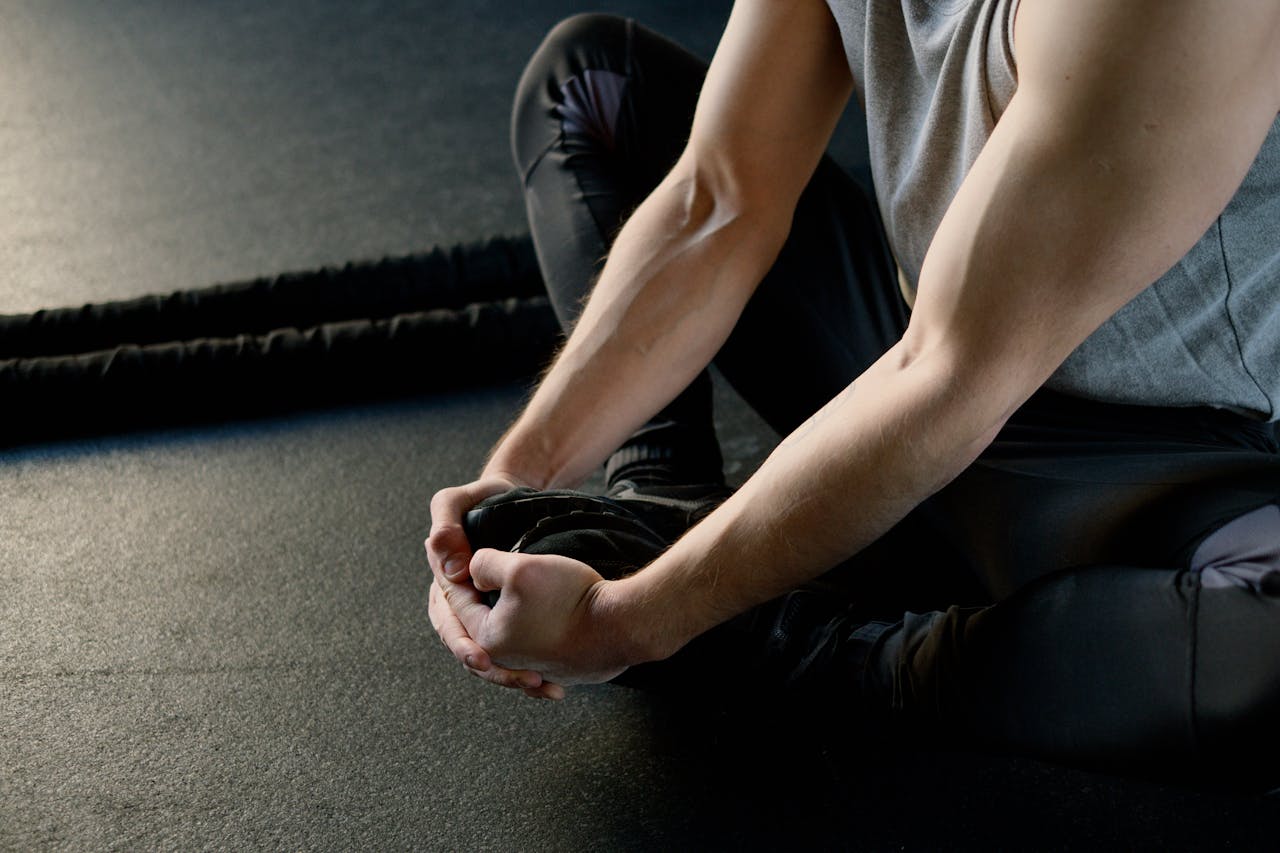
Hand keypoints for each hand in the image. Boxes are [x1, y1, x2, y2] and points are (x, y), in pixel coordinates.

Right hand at [426, 473, 557, 697]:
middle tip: (523, 680)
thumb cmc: (484, 498)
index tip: (483, 658)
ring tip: (542, 686)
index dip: (464, 645)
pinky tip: (553, 682)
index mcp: (443, 588)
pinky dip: (530, 667)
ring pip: (495, 658)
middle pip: (473, 650)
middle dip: (497, 671)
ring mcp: (486, 616)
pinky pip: (515, 651)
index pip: (450, 625)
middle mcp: (461, 608)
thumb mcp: (455, 502)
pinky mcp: (510, 619)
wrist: (518, 501)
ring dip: (515, 676)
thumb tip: (452, 570)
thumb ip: (445, 527)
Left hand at [467, 549, 629, 685]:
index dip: (457, 572)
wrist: (620, 625)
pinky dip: (526, 641)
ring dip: (498, 621)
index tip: (457, 555)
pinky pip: (532, 654)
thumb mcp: (520, 568)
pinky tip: (528, 626)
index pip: (458, 601)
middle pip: (477, 625)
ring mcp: (534, 668)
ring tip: (496, 602)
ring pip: (505, 640)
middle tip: (469, 579)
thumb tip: (472, 572)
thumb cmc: (571, 598)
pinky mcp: (558, 669)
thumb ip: (484, 564)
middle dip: (471, 601)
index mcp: (487, 637)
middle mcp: (506, 660)